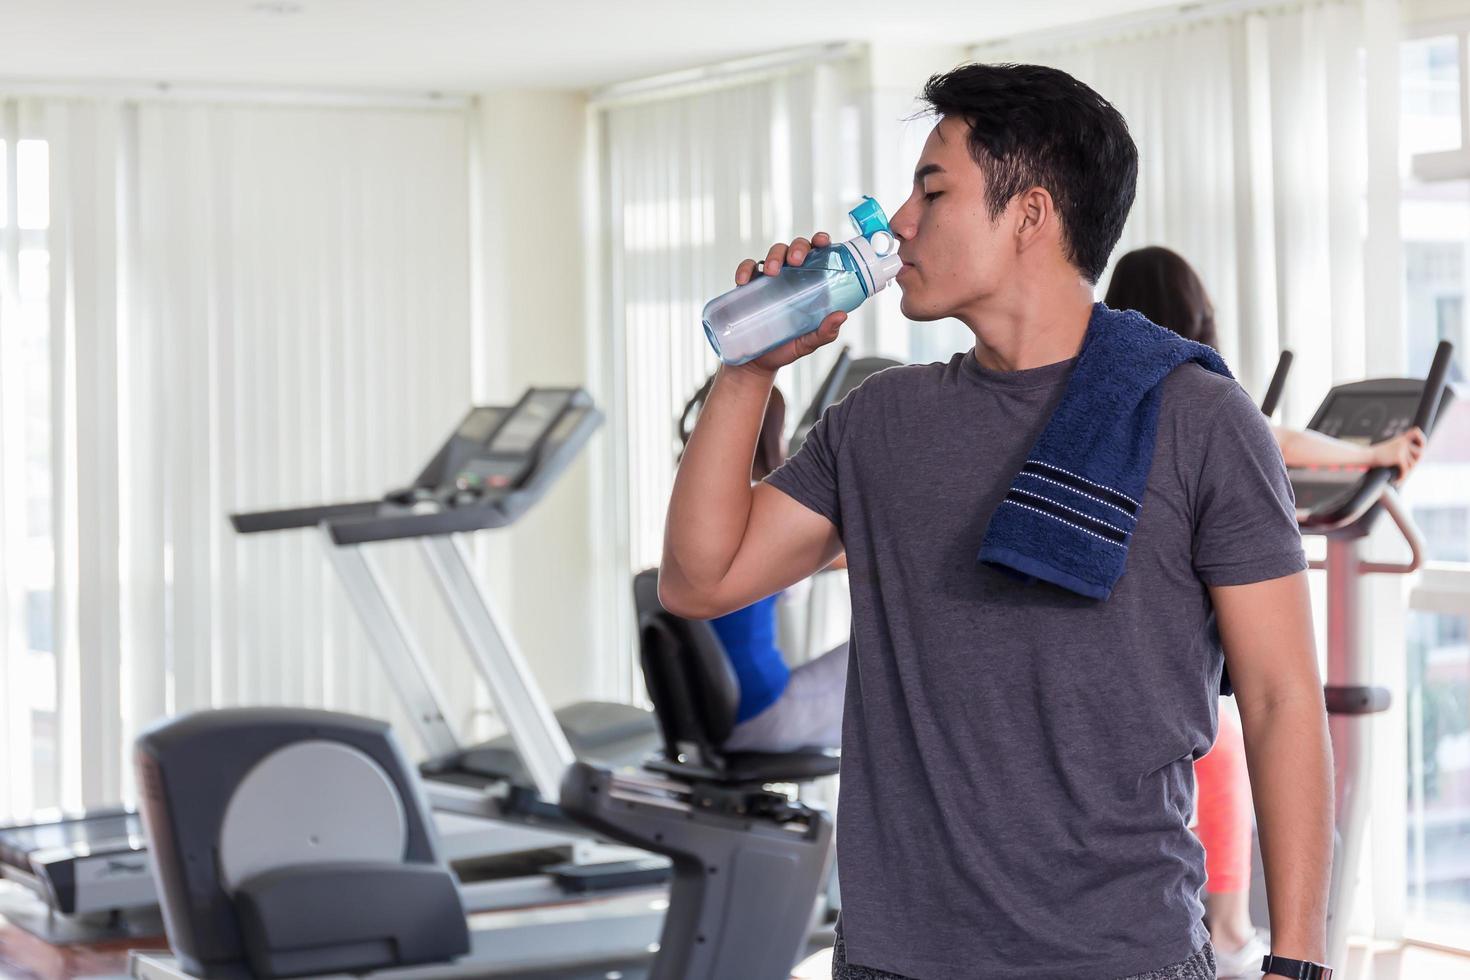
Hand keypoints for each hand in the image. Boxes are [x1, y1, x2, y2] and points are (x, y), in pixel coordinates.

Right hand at [730, 233, 844, 372]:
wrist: (756, 364)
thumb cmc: (785, 348)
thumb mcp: (808, 343)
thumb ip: (825, 332)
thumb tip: (841, 316)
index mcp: (810, 283)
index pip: (818, 254)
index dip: (820, 241)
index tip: (822, 242)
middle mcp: (791, 276)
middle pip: (795, 248)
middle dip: (797, 248)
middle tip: (796, 261)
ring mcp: (769, 280)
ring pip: (773, 253)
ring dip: (774, 256)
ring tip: (772, 272)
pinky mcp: (749, 287)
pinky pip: (747, 269)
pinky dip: (744, 270)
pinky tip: (744, 281)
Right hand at [1371, 427, 1426, 482]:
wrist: (1367, 456)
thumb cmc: (1377, 455)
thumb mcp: (1391, 448)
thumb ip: (1403, 451)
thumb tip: (1415, 461)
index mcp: (1402, 439)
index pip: (1416, 432)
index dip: (1421, 439)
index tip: (1420, 446)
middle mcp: (1403, 442)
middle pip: (1419, 453)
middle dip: (1416, 463)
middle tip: (1408, 470)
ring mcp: (1402, 449)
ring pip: (1413, 464)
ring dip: (1407, 473)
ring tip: (1400, 477)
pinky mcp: (1399, 457)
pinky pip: (1406, 470)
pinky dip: (1402, 478)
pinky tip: (1396, 482)